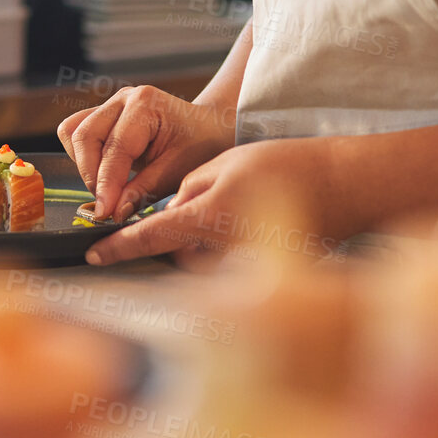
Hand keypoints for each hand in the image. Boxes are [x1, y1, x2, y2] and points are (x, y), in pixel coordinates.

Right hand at [58, 86, 234, 220]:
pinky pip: (77, 134)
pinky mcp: (104, 116)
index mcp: (145, 104)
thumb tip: (113, 211)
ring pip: (74, 134)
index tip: (104, 212)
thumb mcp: (178, 172)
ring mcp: (111, 105)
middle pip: (83, 136)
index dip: (106, 184)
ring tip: (109, 187)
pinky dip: (84, 157)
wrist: (209, 129)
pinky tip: (106, 173)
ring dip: (85, 165)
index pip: (114, 149)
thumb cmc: (200, 145)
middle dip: (91, 175)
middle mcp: (123, 99)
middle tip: (108, 203)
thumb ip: (143, 192)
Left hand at [84, 137, 358, 266]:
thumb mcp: (227, 163)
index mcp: (208, 216)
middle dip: (183, 230)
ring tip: (242, 209)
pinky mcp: (262, 274)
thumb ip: (190, 189)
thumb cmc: (289, 167)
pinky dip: (231, 247)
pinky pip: (230, 264)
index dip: (118, 247)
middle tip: (214, 200)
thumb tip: (172, 215)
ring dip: (207, 239)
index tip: (94, 255)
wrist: (344, 186)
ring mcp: (244, 266)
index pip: (150, 237)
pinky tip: (255, 226)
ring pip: (203, 258)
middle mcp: (223, 249)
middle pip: (178, 250)